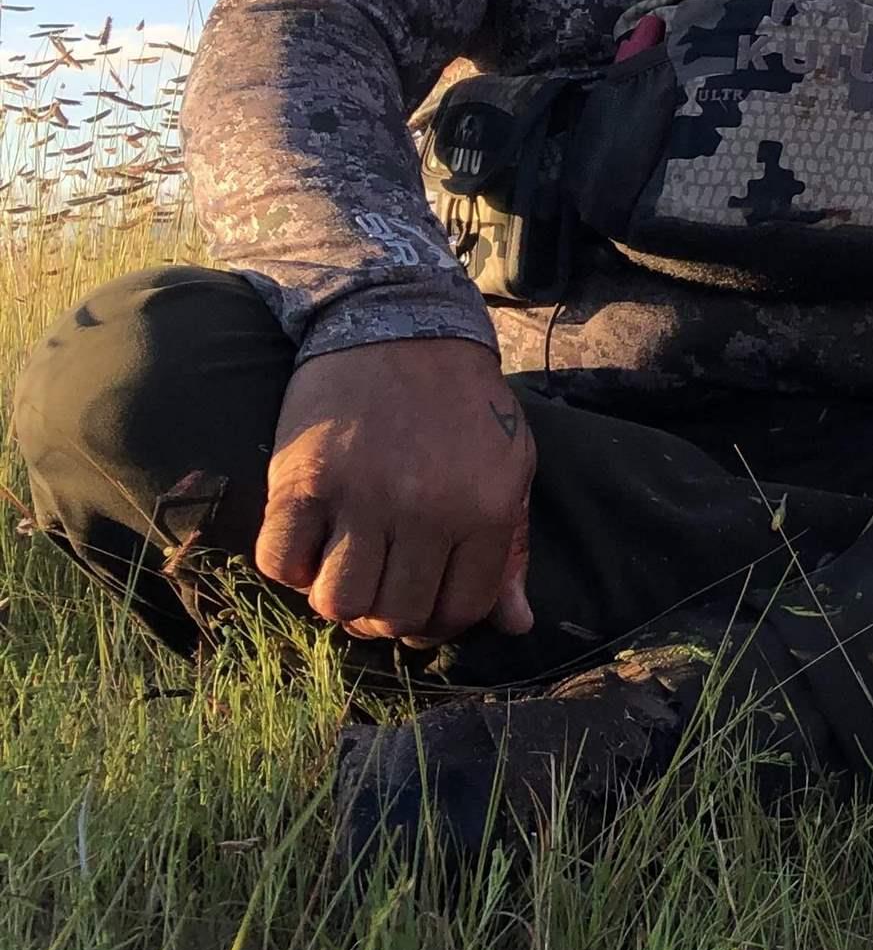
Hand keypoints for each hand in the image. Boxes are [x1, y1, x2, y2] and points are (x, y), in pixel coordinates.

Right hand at [254, 337, 536, 644]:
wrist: (398, 323)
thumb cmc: (461, 403)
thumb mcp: (510, 466)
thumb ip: (511, 547)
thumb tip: (515, 625)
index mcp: (486, 510)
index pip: (462, 609)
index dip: (441, 621)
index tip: (425, 604)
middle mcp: (425, 511)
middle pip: (397, 616)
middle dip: (388, 617)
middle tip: (381, 586)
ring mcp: (360, 496)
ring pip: (338, 603)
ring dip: (338, 599)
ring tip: (345, 567)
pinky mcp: (301, 479)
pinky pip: (280, 563)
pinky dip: (289, 567)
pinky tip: (310, 541)